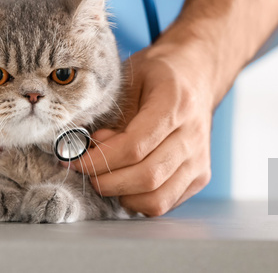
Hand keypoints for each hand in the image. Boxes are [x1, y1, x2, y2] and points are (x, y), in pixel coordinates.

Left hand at [69, 36, 224, 215]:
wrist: (196, 74)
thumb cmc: (158, 74)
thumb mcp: (129, 79)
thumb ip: (112, 115)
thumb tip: (89, 148)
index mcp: (176, 103)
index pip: (135, 146)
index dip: (99, 160)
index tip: (76, 160)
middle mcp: (193, 134)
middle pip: (146, 177)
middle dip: (106, 181)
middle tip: (85, 171)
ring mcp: (200, 158)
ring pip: (157, 198)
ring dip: (122, 195)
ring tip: (106, 176)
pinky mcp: (201, 175)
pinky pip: (165, 203)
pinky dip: (137, 200)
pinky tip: (124, 180)